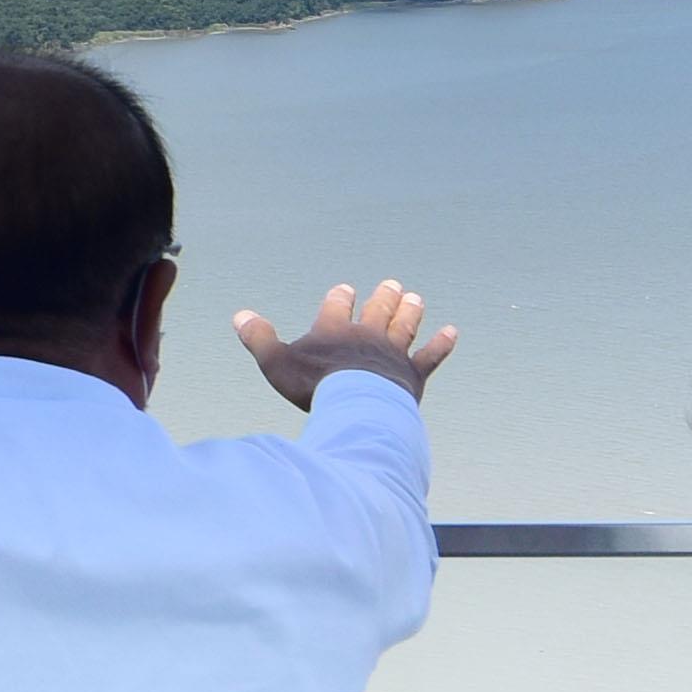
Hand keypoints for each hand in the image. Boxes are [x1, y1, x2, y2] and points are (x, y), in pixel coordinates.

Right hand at [235, 281, 458, 407]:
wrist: (358, 406)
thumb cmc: (314, 386)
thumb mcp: (276, 363)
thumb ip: (258, 338)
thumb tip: (239, 316)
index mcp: (334, 329)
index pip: (337, 305)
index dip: (341, 298)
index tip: (346, 290)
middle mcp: (366, 335)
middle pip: (377, 309)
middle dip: (383, 297)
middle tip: (391, 285)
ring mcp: (392, 353)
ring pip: (404, 326)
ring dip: (409, 311)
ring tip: (414, 298)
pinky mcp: (412, 374)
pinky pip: (429, 356)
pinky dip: (441, 344)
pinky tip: (452, 333)